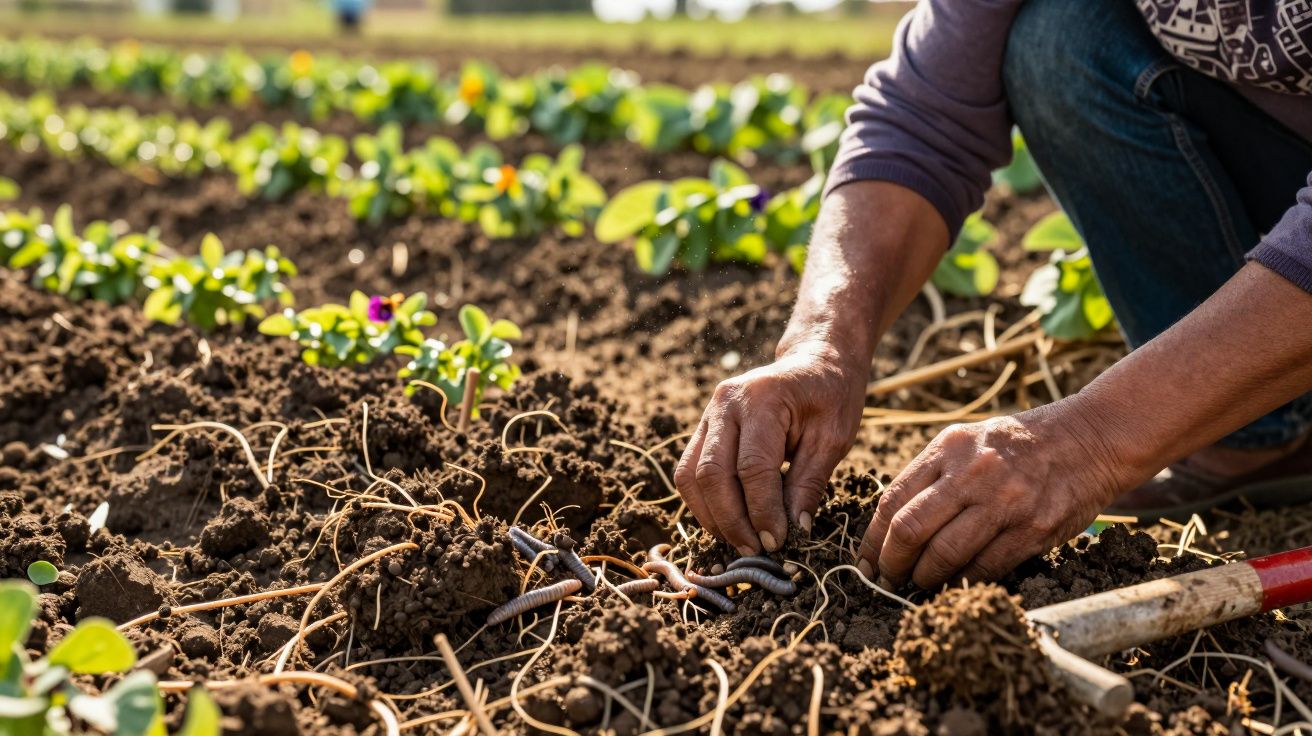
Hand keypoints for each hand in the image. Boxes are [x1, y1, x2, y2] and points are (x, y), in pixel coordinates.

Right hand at [675, 341, 867, 554]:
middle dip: (731, 520)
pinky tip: (729, 522)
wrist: (815, 360)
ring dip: (712, 516)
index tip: (778, 543)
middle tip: (755, 550)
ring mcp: (708, 413)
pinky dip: (705, 502)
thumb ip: (809, 483)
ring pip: (690, 476)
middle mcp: (725, 403)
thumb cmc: (830, 396)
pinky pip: (690, 471)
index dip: (761, 511)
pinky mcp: (703, 427)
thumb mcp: (833, 438)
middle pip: (711, 473)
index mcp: (762, 399)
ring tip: (741, 542)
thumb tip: (793, 532)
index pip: (752, 467)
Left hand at [856, 403, 1122, 589]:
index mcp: (948, 449)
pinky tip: (955, 584)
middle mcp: (972, 474)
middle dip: (892, 563)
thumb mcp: (968, 441)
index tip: (867, 560)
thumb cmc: (1020, 444)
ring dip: (924, 578)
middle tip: (888, 579)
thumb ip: (932, 475)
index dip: (873, 538)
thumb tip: (892, 525)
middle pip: (910, 530)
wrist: (1090, 438)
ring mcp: (1004, 502)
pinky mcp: (1033, 529)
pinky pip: (985, 567)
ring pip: (944, 554)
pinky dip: (964, 581)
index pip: (893, 500)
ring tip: (919, 584)